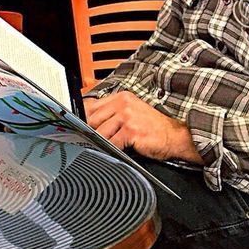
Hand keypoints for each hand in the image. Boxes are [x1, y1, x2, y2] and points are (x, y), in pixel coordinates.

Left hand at [84, 91, 202, 163]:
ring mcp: (127, 116)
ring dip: (99, 143)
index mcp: (122, 98)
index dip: (81, 117)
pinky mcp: (131, 130)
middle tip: (86, 141)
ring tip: (100, 148)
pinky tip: (114, 151)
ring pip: (100, 132)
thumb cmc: (154, 128)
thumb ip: (113, 115)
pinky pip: (111, 143)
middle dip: (88, 132)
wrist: (174, 136)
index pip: (92, 104)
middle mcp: (123, 104)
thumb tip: (89, 122)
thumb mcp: (132, 114)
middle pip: (92, 118)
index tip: (73, 125)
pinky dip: (110, 149)